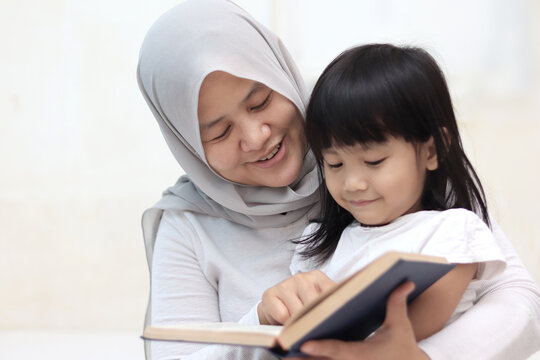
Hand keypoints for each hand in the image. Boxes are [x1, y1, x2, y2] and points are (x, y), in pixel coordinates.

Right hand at [257, 270, 334, 324]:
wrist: (276, 307)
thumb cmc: (302, 306)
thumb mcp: (319, 302)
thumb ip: (330, 303)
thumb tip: (346, 312)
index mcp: (318, 277)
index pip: (330, 294)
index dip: (332, 310)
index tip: (333, 320)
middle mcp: (301, 277)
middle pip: (313, 304)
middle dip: (315, 319)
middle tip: (315, 328)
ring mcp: (285, 284)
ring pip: (297, 311)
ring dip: (299, 322)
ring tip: (300, 325)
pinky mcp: (270, 294)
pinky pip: (282, 315)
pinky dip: (285, 322)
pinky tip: (287, 322)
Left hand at [290, 282, 429, 359]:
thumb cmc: (403, 346)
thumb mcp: (400, 326)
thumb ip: (397, 303)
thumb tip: (405, 281)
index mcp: (362, 354)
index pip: (338, 350)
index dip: (322, 347)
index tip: (304, 343)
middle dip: (301, 358)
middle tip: (282, 349)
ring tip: (281, 353)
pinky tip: (294, 355)